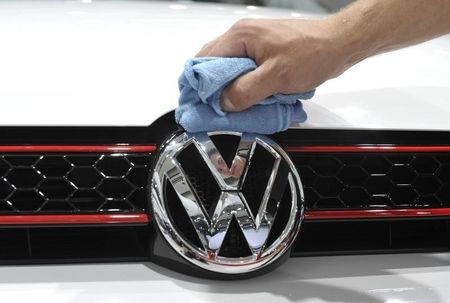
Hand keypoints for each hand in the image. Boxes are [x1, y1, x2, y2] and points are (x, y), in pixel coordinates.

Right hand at [196, 18, 352, 111]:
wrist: (338, 44)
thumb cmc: (313, 52)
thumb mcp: (276, 77)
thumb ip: (246, 91)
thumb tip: (225, 102)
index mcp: (241, 36)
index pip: (205, 59)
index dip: (198, 83)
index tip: (197, 101)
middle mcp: (244, 36)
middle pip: (215, 63)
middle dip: (212, 87)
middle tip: (213, 107)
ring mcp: (253, 43)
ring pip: (230, 68)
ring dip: (229, 87)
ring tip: (231, 105)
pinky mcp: (264, 52)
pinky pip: (244, 70)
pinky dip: (242, 84)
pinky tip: (247, 97)